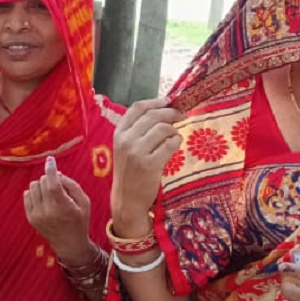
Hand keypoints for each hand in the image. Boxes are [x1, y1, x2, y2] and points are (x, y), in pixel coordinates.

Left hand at [24, 156, 92, 264]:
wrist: (69, 243)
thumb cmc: (80, 221)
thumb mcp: (84, 202)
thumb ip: (71, 185)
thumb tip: (56, 174)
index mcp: (62, 206)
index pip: (52, 182)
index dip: (50, 168)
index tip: (50, 160)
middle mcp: (47, 210)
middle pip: (41, 182)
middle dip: (49, 179)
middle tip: (57, 185)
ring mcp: (37, 215)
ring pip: (32, 187)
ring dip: (41, 185)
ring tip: (50, 193)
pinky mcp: (30, 218)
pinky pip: (26, 196)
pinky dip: (34, 193)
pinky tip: (43, 198)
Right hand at [111, 98, 181, 236]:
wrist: (127, 199)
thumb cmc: (130, 172)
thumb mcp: (125, 148)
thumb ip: (137, 130)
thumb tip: (161, 111)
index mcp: (119, 133)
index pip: (137, 108)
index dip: (155, 101)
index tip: (168, 101)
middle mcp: (126, 140)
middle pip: (152, 115)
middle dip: (170, 112)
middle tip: (180, 115)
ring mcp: (137, 152)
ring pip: (162, 128)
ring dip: (173, 130)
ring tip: (175, 136)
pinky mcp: (149, 164)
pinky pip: (169, 144)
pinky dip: (176, 142)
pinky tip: (175, 145)